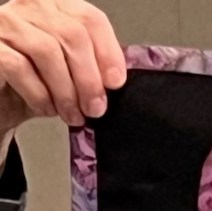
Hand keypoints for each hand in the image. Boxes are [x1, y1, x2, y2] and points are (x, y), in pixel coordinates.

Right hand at [0, 0, 124, 134]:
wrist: (1, 101)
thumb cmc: (34, 84)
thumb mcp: (68, 71)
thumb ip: (90, 66)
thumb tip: (115, 81)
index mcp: (54, 7)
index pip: (89, 18)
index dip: (108, 52)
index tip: (115, 83)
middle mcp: (27, 6)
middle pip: (72, 35)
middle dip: (89, 80)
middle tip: (95, 109)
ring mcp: (4, 22)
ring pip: (47, 50)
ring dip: (66, 91)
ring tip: (71, 114)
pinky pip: (19, 66)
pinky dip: (39, 94)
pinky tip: (46, 108)